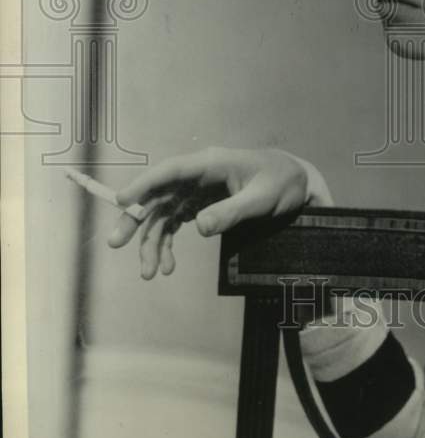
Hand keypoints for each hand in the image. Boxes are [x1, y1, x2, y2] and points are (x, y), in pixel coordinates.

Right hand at [107, 146, 331, 278]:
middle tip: (116, 243)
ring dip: (151, 242)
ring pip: (162, 214)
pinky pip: (174, 224)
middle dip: (135, 218)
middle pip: (157, 194)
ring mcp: (196, 190)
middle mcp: (198, 175)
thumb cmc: (280, 183)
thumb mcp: (261, 200)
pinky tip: (168, 266)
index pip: (170, 171)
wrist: (295, 183)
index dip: (144, 184)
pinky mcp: (200, 205)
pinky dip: (167, 244)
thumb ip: (231, 212)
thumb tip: (199, 227)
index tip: (121, 200)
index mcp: (211, 164)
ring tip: (150, 273)